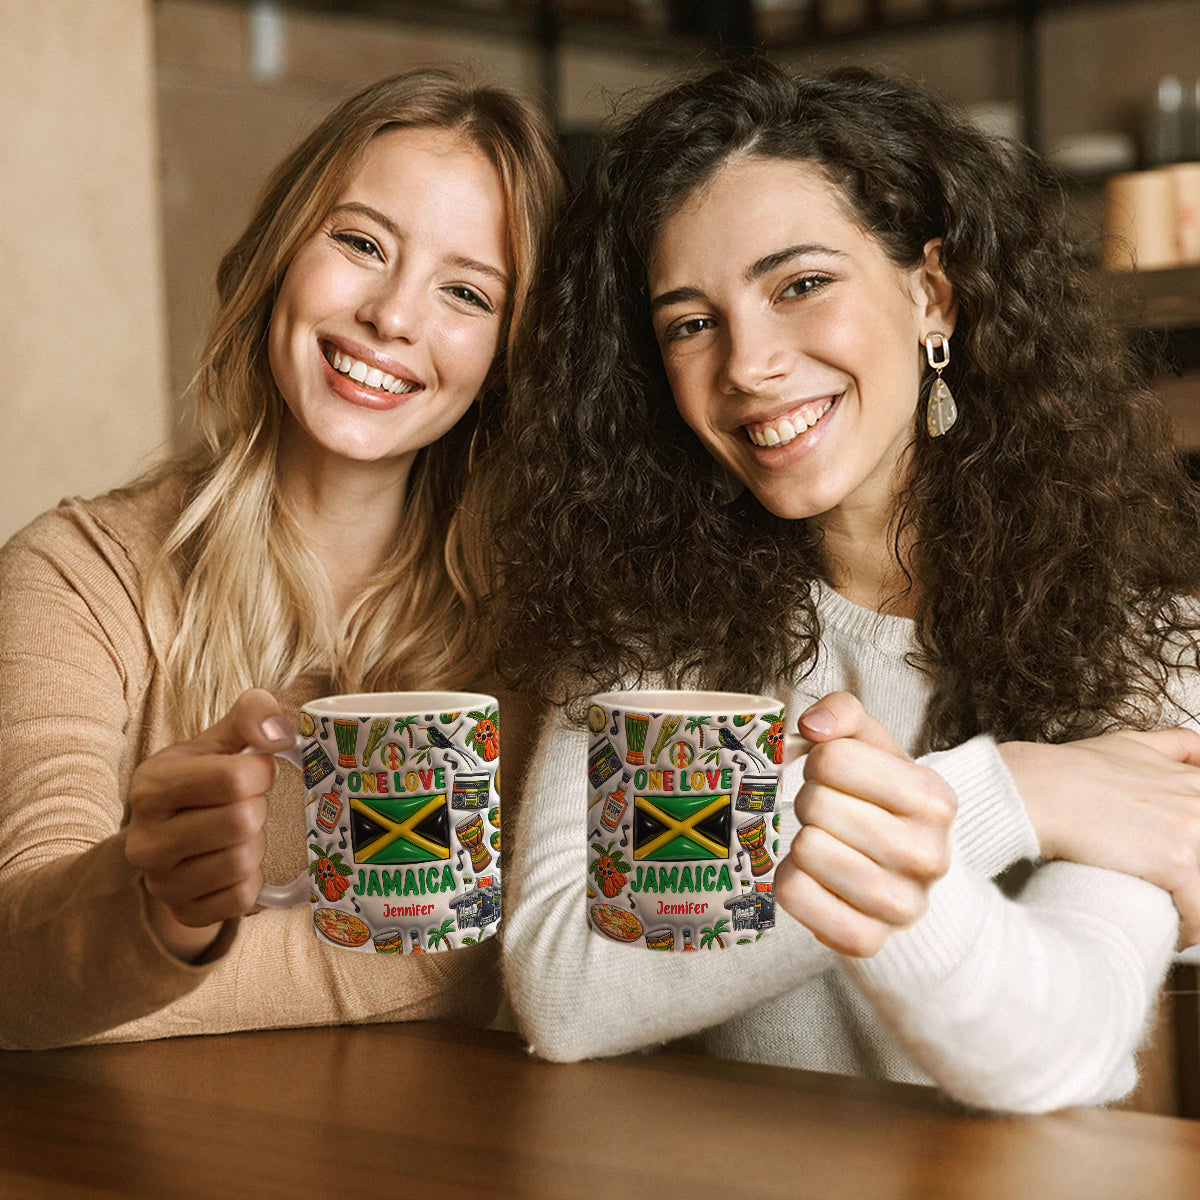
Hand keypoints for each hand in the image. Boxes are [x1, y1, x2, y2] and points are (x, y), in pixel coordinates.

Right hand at [125, 688, 293, 959]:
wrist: (171, 837)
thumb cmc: (202, 781)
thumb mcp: (219, 740)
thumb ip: (251, 715)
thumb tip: (279, 734)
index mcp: (151, 786)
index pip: (233, 779)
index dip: (261, 772)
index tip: (256, 771)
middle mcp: (146, 839)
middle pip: (241, 822)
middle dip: (258, 808)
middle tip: (246, 805)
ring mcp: (160, 883)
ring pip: (243, 862)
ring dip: (256, 844)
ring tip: (239, 833)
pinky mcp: (183, 912)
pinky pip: (242, 899)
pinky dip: (252, 879)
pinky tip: (236, 862)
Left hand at [774, 692, 955, 957]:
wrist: (904, 873)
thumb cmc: (878, 799)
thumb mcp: (871, 745)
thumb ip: (843, 712)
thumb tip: (813, 725)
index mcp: (934, 798)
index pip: (832, 758)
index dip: (819, 761)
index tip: (834, 775)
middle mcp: (929, 855)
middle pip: (815, 805)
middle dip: (809, 801)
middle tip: (828, 813)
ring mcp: (902, 906)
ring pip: (805, 851)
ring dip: (801, 841)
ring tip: (824, 842)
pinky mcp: (867, 941)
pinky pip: (794, 895)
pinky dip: (790, 881)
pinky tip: (814, 877)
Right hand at [1001, 728, 1199, 948]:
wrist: (1037, 789)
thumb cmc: (1069, 770)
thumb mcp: (1128, 743)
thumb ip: (1172, 745)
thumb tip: (1198, 752)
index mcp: (1194, 781)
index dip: (1195, 850)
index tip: (1185, 868)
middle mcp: (1199, 802)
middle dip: (1195, 880)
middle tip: (1176, 893)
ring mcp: (1192, 831)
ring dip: (1196, 909)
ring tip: (1176, 920)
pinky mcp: (1177, 861)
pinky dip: (1190, 929)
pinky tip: (1173, 933)